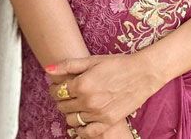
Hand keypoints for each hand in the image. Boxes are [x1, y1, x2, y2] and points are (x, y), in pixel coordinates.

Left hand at [46, 53, 160, 136]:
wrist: (142, 73)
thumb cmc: (118, 63)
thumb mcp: (93, 60)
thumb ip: (69, 65)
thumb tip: (47, 69)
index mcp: (82, 83)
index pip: (58, 91)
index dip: (54, 89)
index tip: (57, 86)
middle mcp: (88, 100)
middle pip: (63, 106)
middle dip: (61, 100)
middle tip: (66, 94)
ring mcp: (98, 113)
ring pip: (72, 119)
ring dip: (70, 113)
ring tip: (75, 105)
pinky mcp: (108, 122)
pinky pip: (86, 132)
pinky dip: (80, 130)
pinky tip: (82, 122)